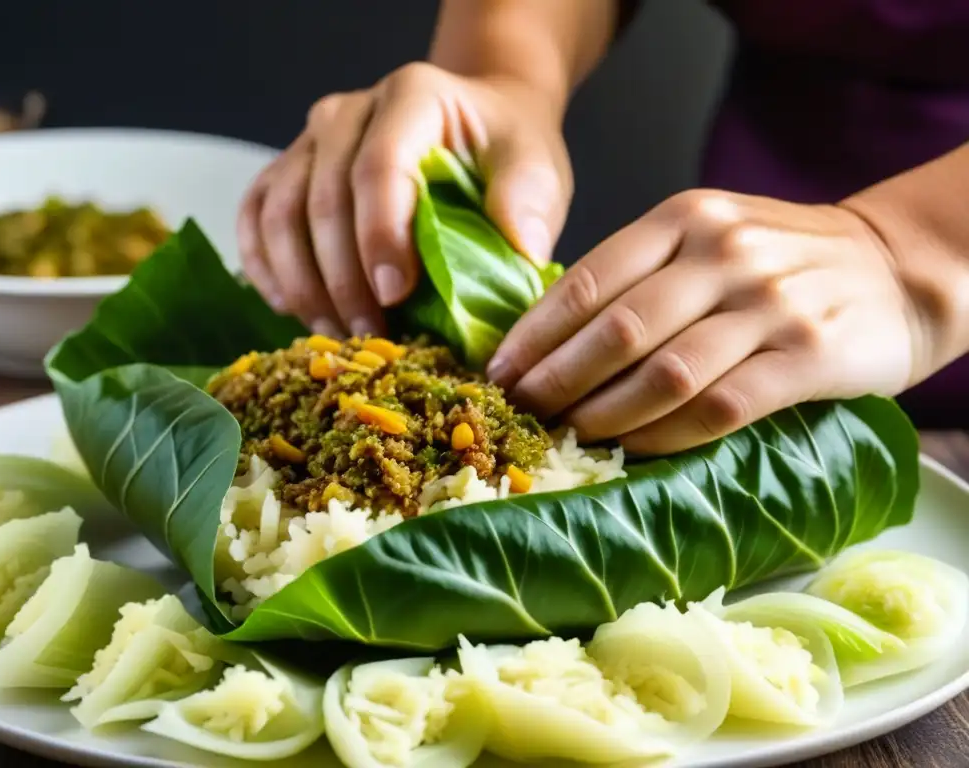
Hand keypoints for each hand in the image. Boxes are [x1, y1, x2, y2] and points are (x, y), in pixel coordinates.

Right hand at [238, 63, 571, 338]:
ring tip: (336, 335)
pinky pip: (256, 216)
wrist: (477, 126)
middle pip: (323, 197)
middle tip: (368, 336)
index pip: (381, 165)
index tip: (394, 295)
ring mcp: (312, 139)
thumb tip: (521, 248)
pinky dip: (266, 267)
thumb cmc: (505, 151)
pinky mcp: (290, 168)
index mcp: (413, 97)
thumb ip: (528, 199)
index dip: (380, 234)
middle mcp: (350, 111)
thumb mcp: (536, 165)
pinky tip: (292, 309)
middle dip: (342, 278)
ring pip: (280, 212)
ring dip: (302, 283)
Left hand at [487, 190, 922, 454]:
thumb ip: (641, 270)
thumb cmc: (780, 257)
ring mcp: (769, 304)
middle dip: (556, 381)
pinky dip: (667, 436)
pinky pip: (719, 407)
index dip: (534, 335)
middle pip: (616, 330)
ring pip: (664, 374)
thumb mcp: (709, 233)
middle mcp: (723, 253)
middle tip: (520, 413)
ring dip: (604, 415)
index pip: (588, 281)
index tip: (498, 372)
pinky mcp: (809, 356)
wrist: (895, 266)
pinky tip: (636, 451)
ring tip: (566, 436)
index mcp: (685, 218)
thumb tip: (550, 331)